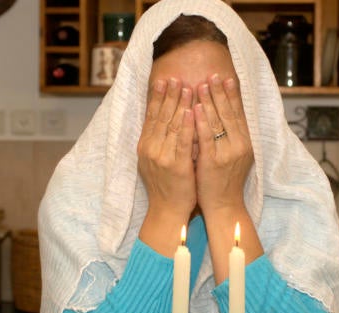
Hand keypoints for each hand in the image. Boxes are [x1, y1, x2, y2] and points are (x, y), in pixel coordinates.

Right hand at [137, 78, 195, 220]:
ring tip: (187, 86)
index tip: (163, 80)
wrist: (168, 211)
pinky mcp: (177, 166)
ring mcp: (163, 158)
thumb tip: (164, 119)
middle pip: (161, 117)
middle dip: (169, 95)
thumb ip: (159, 140)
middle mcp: (151, 149)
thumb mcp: (156, 160)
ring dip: (180, 104)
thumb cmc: (167, 185)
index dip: (157, 97)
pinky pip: (183, 142)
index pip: (152, 116)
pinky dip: (188, 125)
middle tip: (175, 76)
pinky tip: (192, 111)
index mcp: (145, 146)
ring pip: (172, 126)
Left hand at [194, 74, 253, 214]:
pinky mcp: (213, 162)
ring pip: (218, 122)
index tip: (226, 78)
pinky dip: (201, 121)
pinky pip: (207, 137)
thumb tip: (225, 114)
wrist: (224, 206)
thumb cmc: (224, 180)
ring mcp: (227, 153)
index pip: (238, 113)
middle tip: (213, 74)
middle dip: (220, 92)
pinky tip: (195, 108)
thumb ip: (231, 136)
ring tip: (201, 84)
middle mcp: (240, 145)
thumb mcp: (234, 155)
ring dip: (209, 101)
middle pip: (229, 113)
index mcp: (246, 142)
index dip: (232, 95)